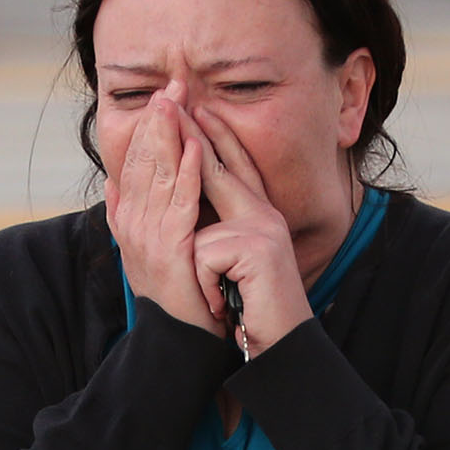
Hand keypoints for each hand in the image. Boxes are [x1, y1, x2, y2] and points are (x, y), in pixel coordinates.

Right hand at [104, 83, 215, 331]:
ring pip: (159, 175)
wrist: (177, 337)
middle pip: (144, 160)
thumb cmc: (172, 291)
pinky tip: (194, 149)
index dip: (151, 124)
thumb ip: (127, 213)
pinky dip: (186, 176)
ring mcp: (149, 236)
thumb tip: (112, 183)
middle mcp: (133, 223)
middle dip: (159, 119)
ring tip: (179, 101)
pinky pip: (179, 205)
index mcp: (129, 217)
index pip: (137, 159)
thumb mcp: (144, 246)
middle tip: (174, 82)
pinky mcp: (170, 250)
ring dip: (170, 136)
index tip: (167, 92)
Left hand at [187, 104, 313, 356]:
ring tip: (206, 275)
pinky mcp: (257, 250)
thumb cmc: (251, 310)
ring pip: (201, 225)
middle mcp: (262, 215)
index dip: (211, 137)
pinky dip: (202, 285)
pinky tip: (219, 306)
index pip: (231, 167)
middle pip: (219, 166)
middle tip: (170, 103)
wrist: (279, 347)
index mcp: (255, 217)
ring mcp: (262, 230)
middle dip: (192, 134)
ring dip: (194, 264)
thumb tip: (182, 205)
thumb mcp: (225, 267)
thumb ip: (209, 235)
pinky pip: (203, 256)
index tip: (191, 108)